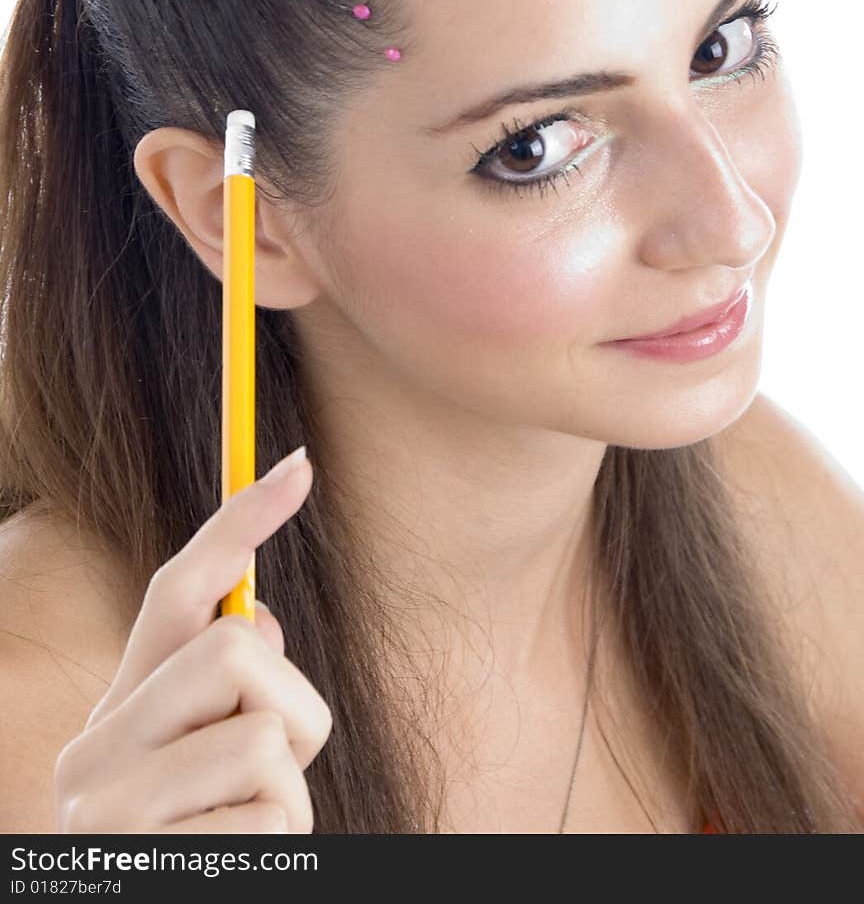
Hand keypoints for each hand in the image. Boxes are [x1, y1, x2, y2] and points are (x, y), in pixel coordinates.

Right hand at [53, 449, 329, 832]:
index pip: (177, 590)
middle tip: (273, 764)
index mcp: (115, 714)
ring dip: (290, 790)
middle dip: (289, 702)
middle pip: (236, 650)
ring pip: (268, 735)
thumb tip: (261, 616)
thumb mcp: (202, 768)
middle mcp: (95, 753)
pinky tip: (238, 868)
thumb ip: (220, 695)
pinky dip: (282, 841)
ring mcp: (116, 816)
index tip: (302, 466)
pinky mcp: (158, 863)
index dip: (242, 522)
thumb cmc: (192, 851)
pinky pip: (275, 813)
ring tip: (247, 834)